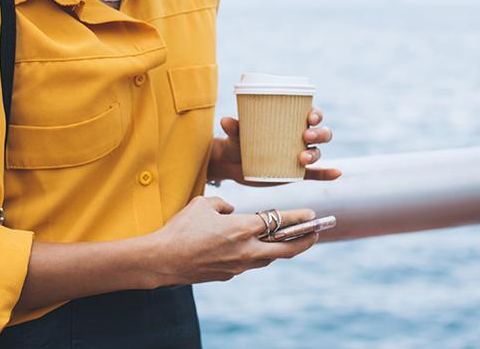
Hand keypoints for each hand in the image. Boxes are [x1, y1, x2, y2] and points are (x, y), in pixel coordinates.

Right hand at [143, 196, 319, 287]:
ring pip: (268, 258)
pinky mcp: (227, 275)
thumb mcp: (202, 204)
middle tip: (316, 233)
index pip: (278, 221)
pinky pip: (248, 263)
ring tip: (290, 241)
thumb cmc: (181, 228)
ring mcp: (237, 266)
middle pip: (285, 249)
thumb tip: (231, 209)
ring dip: (281, 249)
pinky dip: (256, 254)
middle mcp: (245, 250)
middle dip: (304, 241)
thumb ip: (223, 204)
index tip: (313, 215)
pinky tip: (254, 248)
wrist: (162, 260)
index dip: (298, 218)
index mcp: (242, 228)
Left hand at [207, 104, 342, 186]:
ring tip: (303, 159)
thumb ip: (233, 128)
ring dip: (316, 153)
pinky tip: (337, 173)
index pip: (310, 112)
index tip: (310, 116)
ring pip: (318, 151)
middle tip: (304, 137)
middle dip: (318, 133)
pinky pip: (316, 174)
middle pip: (320, 132)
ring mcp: (299, 155)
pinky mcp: (297, 173)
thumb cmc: (238, 142)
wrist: (233, 165)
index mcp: (289, 120)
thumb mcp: (236, 136)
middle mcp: (298, 136)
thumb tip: (225, 120)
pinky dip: (327, 173)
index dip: (316, 112)